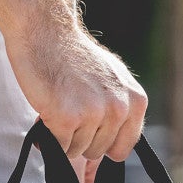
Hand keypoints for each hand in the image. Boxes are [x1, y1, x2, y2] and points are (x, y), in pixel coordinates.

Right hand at [3, 17, 147, 182]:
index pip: (123, 148)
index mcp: (136, 101)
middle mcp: (119, 108)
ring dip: (63, 136)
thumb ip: (122, 109)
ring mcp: (94, 113)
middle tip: (69, 107)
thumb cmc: (73, 55)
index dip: (102, 142)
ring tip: (59, 105)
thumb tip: (121, 147)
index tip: (88, 127)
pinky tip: (47, 110)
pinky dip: (48, 135)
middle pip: (98, 151)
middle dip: (80, 137)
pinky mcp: (67, 117)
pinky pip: (59, 147)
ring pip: (77, 151)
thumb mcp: (113, 79)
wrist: (46, 31)